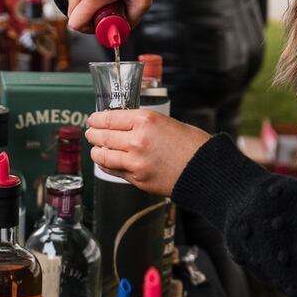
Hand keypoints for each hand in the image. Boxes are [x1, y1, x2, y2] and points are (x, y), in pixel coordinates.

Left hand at [84, 109, 209, 197]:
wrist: (205, 171)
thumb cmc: (193, 146)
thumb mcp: (168, 123)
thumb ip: (145, 124)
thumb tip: (126, 126)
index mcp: (146, 120)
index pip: (110, 117)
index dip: (97, 119)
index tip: (93, 119)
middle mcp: (137, 140)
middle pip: (103, 136)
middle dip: (93, 134)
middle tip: (91, 132)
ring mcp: (135, 161)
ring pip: (103, 155)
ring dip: (96, 150)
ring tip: (96, 148)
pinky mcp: (137, 179)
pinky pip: (113, 170)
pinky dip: (106, 165)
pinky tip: (106, 161)